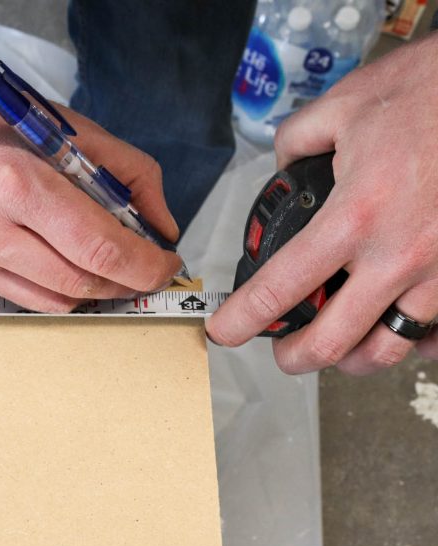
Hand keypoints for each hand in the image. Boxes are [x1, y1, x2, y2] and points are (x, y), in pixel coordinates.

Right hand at [0, 77, 182, 312]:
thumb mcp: (69, 129)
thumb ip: (129, 174)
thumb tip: (162, 229)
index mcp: (19, 183)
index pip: (98, 246)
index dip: (144, 265)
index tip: (166, 264)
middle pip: (81, 281)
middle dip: (127, 281)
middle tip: (147, 269)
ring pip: (58, 300)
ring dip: (96, 291)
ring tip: (110, 267)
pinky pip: (29, 300)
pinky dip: (62, 291)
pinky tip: (71, 268)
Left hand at [207, 34, 437, 373]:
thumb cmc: (428, 92)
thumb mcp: (343, 105)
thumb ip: (296, 142)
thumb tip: (282, 169)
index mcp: (354, 216)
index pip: (282, 287)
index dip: (244, 318)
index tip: (225, 331)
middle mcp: (397, 254)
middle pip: (334, 341)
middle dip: (295, 356)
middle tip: (281, 350)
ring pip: (390, 347)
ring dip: (352, 357)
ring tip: (334, 346)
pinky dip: (415, 341)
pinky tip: (395, 329)